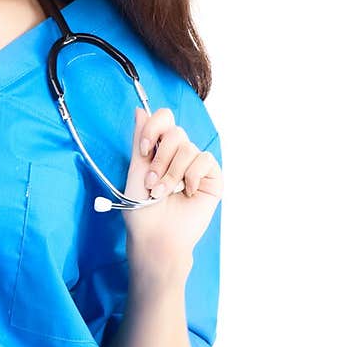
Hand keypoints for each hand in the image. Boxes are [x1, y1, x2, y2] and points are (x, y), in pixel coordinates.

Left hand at [121, 107, 222, 271]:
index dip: (153, 128)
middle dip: (160, 159)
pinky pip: (204, 160)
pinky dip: (191, 176)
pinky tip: (186, 192)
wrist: (155, 236)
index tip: (144, 150)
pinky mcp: (211, 178)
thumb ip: (139, 140)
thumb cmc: (141, 210)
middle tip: (151, 183)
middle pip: (175, 133)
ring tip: (163, 194)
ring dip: (172, 174)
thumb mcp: (135, 171)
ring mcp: (196, 166)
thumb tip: (140, 110)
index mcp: (160, 150)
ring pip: (188, 149)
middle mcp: (179, 155)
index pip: (164, 119)